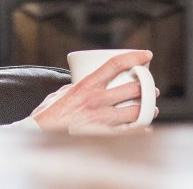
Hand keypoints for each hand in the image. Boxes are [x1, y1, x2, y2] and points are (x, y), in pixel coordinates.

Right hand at [29, 50, 158, 132]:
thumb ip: (76, 87)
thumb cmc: (48, 116)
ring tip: (151, 109)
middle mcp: (96, 101)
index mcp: (86, 86)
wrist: (39, 137)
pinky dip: (141, 130)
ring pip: (135, 112)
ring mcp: (100, 120)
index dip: (134, 57)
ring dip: (147, 109)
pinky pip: (129, 133)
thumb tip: (85, 82)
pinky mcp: (102, 137)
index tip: (146, 55)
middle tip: (152, 89)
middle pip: (132, 89)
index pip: (115, 65)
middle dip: (147, 88)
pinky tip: (146, 128)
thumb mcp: (61, 94)